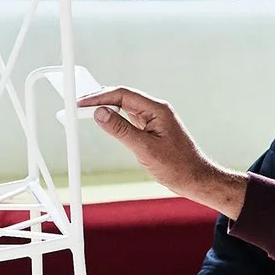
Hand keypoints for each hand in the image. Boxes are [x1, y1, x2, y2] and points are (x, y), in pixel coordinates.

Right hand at [76, 86, 248, 219]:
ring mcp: (154, 119)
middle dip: (99, 99)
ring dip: (106, 108)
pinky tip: (104, 122)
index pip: (122, 94)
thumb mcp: (145, 149)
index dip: (99, 97)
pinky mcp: (152, 129)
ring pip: (125, 107)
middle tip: (78, 105)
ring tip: (85, 111)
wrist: (196, 179)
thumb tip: (100, 113)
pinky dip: (114, 119)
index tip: (81, 103)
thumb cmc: (177, 166)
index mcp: (157, 109)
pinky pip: (129, 118)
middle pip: (122, 97)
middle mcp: (156, 110)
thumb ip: (121, 129)